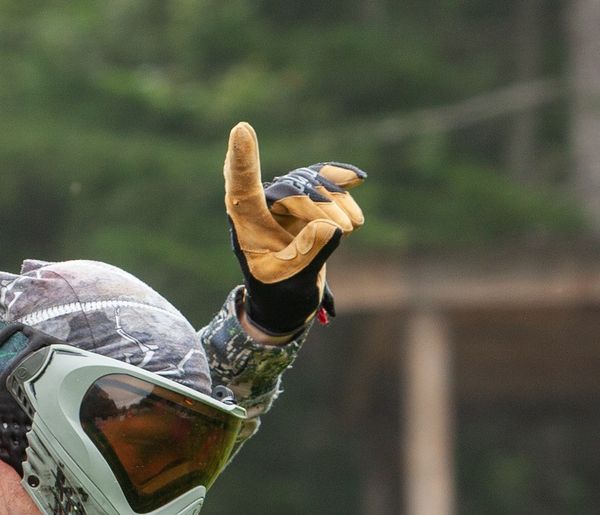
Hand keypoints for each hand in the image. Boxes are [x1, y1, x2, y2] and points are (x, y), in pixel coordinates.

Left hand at [224, 121, 365, 337]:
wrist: (288, 298)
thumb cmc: (281, 293)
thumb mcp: (293, 282)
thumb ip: (309, 256)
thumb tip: (330, 228)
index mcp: (246, 225)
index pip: (241, 187)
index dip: (243, 160)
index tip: (242, 130)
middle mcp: (261, 204)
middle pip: (294, 188)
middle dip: (323, 208)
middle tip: (345, 232)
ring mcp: (283, 198)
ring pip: (313, 183)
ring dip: (337, 203)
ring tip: (350, 229)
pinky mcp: (304, 197)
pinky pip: (323, 178)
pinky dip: (340, 179)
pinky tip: (358, 178)